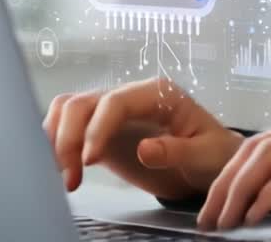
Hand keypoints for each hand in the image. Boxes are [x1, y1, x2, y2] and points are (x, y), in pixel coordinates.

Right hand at [43, 76, 243, 199]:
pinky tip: (62, 171)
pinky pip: (68, 127)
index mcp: (158, 94)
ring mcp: (113, 113)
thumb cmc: (213, 153)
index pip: (115, 101)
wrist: (211, 162)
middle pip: (82, 103)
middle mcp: (130, 97)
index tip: (89, 160)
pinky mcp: (102, 132)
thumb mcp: (206, 154)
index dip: (97, 128)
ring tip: (65, 176)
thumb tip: (145, 149)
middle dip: (68, 137)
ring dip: (56, 140)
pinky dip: (57, 145)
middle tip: (71, 175)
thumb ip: (177, 151)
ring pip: (67, 110)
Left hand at [195, 109, 270, 230]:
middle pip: (260, 145)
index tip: (218, 202)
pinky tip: (255, 216)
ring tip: (224, 220)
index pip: (268, 142)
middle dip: (226, 180)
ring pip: (270, 154)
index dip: (236, 172)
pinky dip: (268, 195)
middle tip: (208, 215)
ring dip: (239, 190)